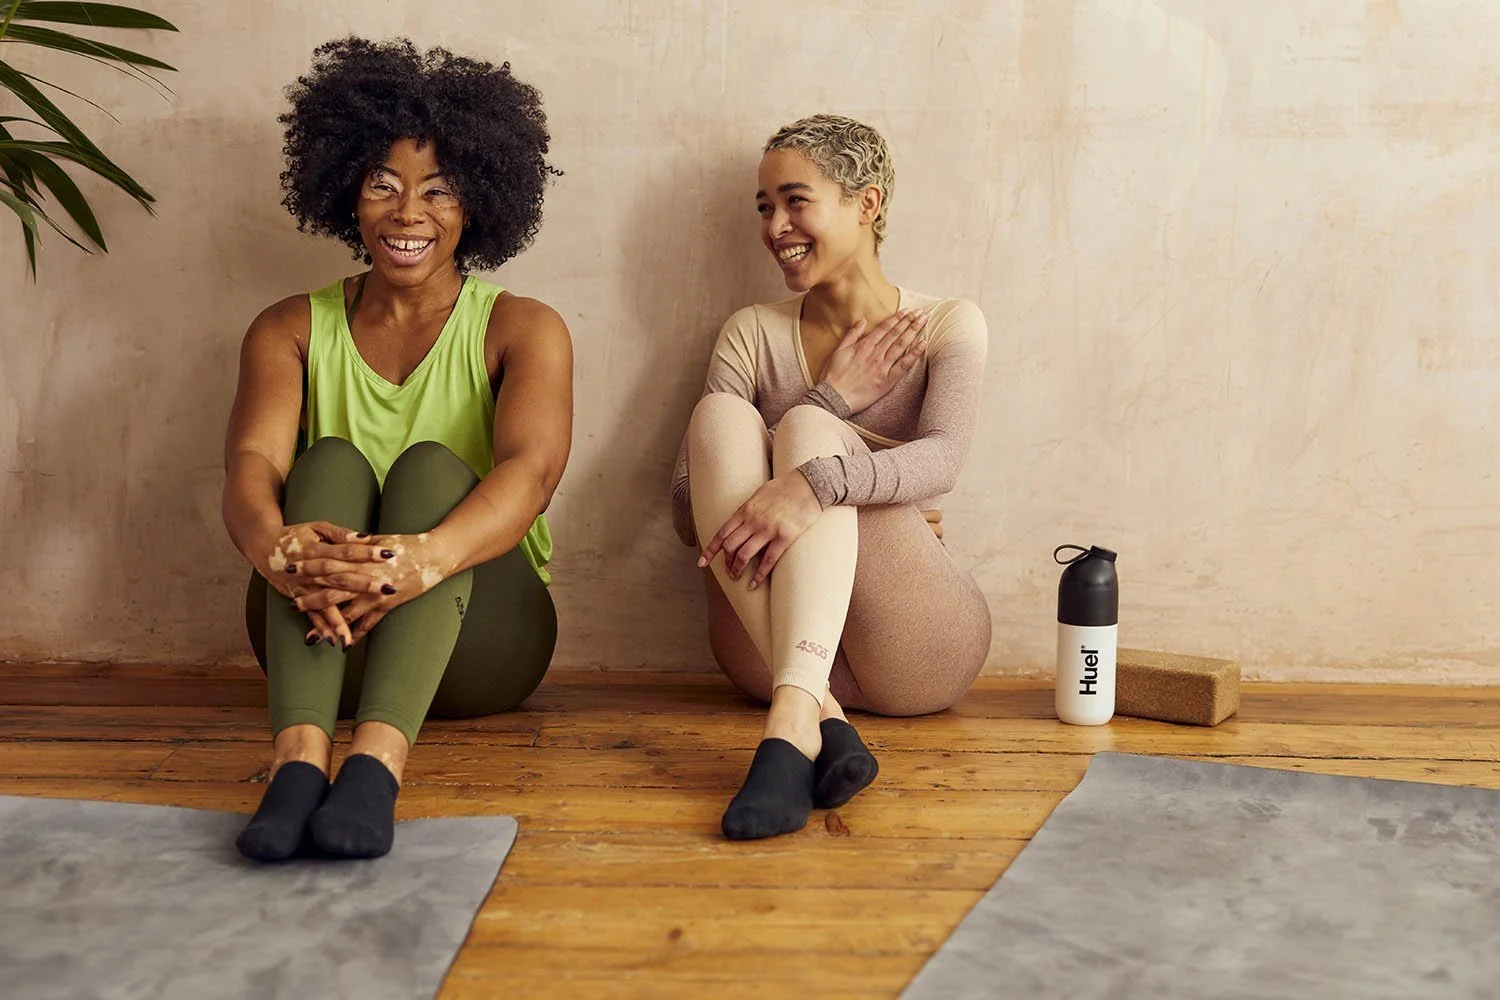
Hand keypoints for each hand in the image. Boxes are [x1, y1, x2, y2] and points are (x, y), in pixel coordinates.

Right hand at [259, 521, 391, 647]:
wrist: (263, 545)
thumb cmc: (296, 535)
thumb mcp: (317, 527)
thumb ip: (340, 534)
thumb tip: (365, 537)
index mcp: (316, 548)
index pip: (346, 550)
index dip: (367, 552)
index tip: (389, 554)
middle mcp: (309, 570)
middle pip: (340, 577)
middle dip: (364, 584)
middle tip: (388, 588)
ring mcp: (301, 585)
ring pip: (323, 602)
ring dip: (338, 619)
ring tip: (354, 633)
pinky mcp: (297, 596)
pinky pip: (310, 614)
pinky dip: (321, 627)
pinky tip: (333, 639)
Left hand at [292, 531, 454, 644]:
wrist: (436, 556)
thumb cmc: (408, 544)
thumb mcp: (381, 539)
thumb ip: (359, 544)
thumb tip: (342, 541)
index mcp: (361, 560)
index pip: (328, 565)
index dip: (309, 569)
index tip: (291, 570)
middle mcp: (366, 579)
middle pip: (332, 592)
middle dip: (312, 600)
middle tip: (293, 606)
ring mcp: (377, 595)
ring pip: (348, 612)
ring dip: (329, 624)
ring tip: (311, 636)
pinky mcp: (389, 604)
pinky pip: (369, 623)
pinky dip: (356, 634)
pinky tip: (344, 643)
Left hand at [698, 473, 822, 588]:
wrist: (809, 484)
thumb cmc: (786, 487)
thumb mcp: (760, 493)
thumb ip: (749, 508)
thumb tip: (740, 520)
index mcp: (745, 510)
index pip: (722, 533)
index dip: (710, 550)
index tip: (702, 562)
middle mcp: (753, 520)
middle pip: (730, 547)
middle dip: (726, 563)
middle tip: (728, 572)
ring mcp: (768, 529)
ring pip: (744, 555)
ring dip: (737, 570)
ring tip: (737, 578)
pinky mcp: (784, 537)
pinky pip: (768, 561)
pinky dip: (758, 575)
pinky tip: (754, 584)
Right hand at [822, 307, 928, 411]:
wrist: (834, 397)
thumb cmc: (833, 376)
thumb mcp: (838, 350)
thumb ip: (852, 334)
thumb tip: (863, 321)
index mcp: (864, 346)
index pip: (885, 328)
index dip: (898, 318)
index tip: (908, 311)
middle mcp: (875, 354)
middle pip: (896, 334)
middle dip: (910, 321)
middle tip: (921, 312)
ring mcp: (882, 367)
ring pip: (902, 345)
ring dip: (914, 331)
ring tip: (924, 321)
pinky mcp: (887, 381)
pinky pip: (904, 365)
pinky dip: (914, 354)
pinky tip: (923, 344)